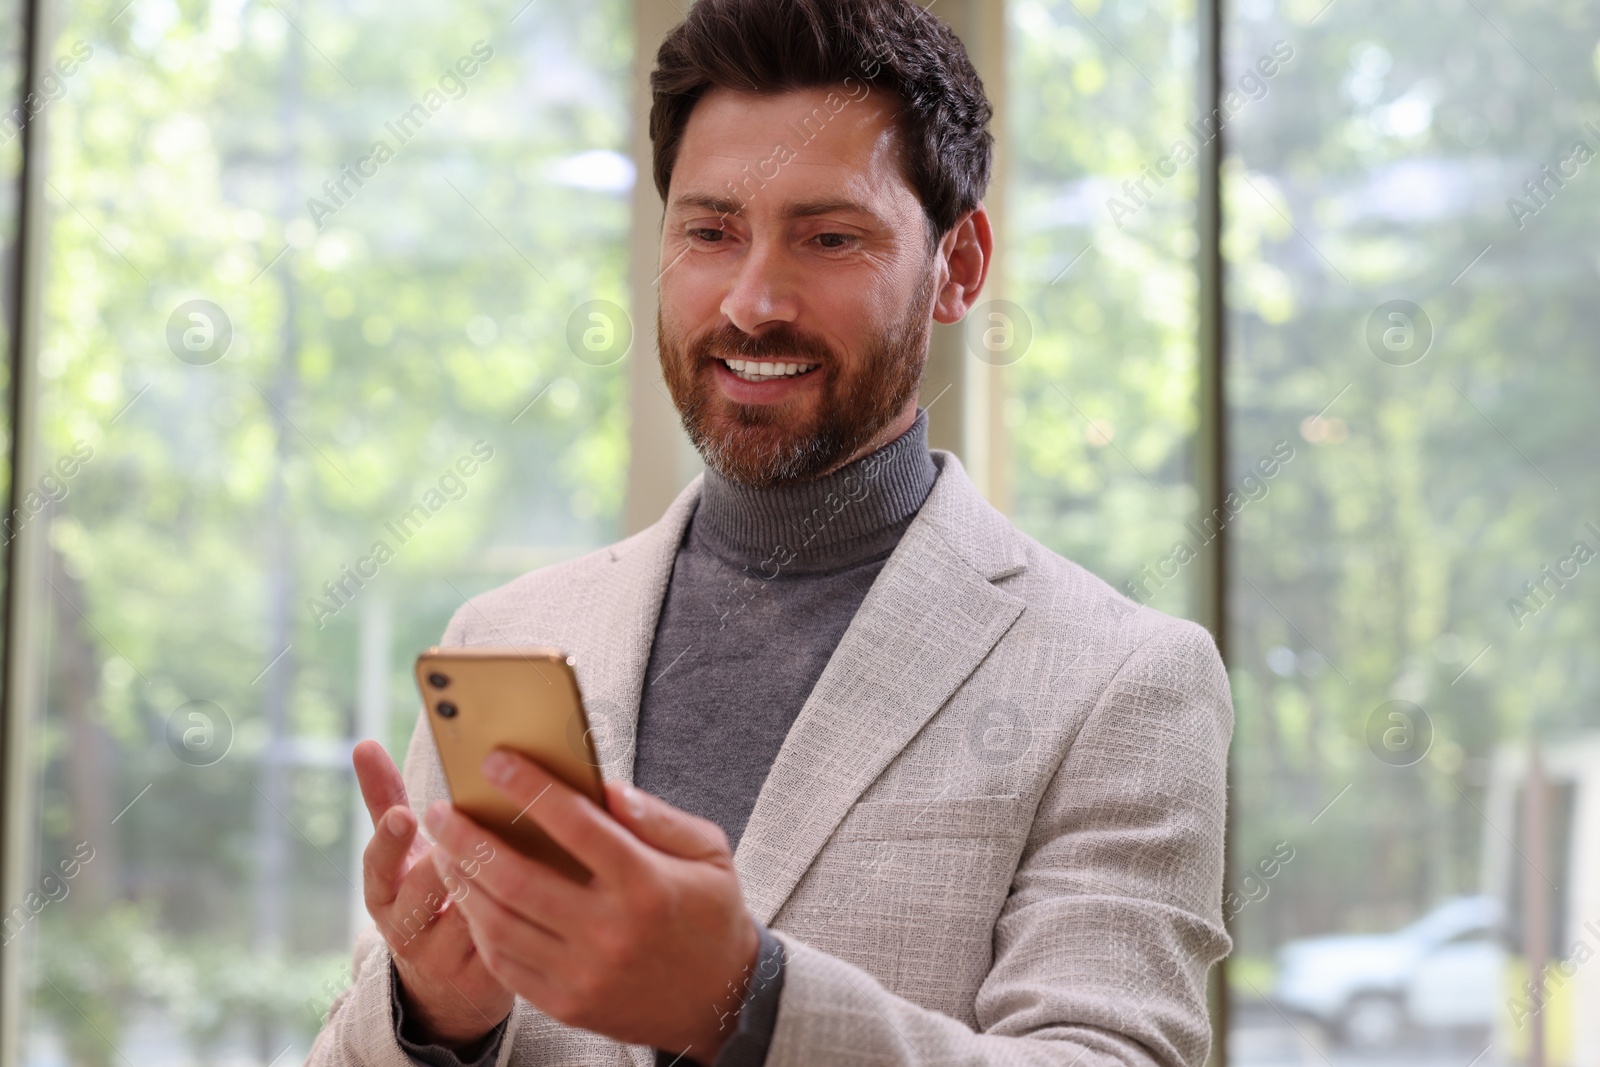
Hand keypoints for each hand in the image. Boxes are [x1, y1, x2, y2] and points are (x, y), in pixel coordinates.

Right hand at [353, 740, 513, 1050]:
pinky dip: (528, 908)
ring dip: (500, 875)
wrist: (446, 987)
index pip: (378, 866)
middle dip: (458, 853)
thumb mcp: (401, 857)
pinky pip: (507, 937)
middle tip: (487, 824)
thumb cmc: (427, 896)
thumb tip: (363, 743)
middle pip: (429, 886)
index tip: (406, 815)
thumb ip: (384, 802)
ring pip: (473, 910)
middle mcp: (406, 929)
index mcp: (384, 893)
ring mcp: (443, 959)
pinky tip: (554, 880)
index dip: (391, 841)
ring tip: (527, 844)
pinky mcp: (484, 979)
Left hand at [423, 751, 760, 1063]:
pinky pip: (505, 962)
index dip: (530, 788)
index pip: (576, 825)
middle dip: (469, 838)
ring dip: (463, 882)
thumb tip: (602, 787)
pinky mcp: (567, 1003)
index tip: (495, 763)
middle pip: (518, 878)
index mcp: (646, 884)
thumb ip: (656, 817)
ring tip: (443, 850)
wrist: (721, 1002)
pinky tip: (469, 897)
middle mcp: (610, 930)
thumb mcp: (708, 853)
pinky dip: (479, 925)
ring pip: (501, 922)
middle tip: (443, 810)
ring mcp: (584, 973)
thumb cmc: (711, 914)